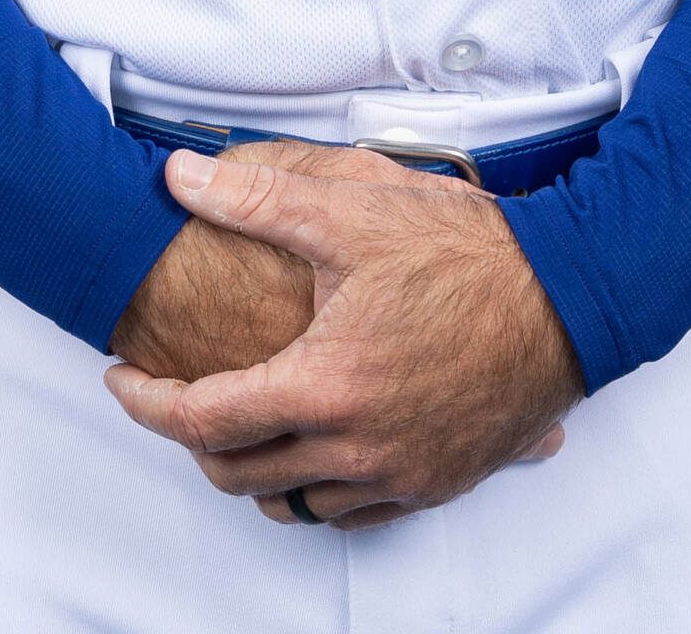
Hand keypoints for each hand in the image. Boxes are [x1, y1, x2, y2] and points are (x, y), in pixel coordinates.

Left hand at [104, 146, 582, 528]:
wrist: (569, 296)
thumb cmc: (469, 253)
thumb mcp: (354, 212)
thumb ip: (256, 198)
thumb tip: (180, 179)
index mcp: (325, 387)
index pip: (203, 417)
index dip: (146, 402)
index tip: (122, 379)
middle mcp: (358, 449)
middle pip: (239, 474)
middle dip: (192, 439)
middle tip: (175, 395)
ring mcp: (401, 475)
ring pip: (294, 503)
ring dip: (254, 469)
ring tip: (241, 417)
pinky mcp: (438, 482)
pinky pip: (353, 511)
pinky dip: (316, 485)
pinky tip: (314, 440)